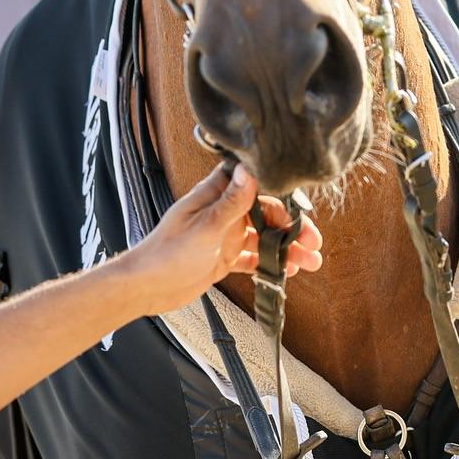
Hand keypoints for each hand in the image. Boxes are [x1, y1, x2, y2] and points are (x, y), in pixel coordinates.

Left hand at [120, 165, 324, 315]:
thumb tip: (251, 170)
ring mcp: (225, 235)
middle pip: (267, 213)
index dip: (282, 195)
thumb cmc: (166, 253)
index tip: (303, 209)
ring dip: (286, 249)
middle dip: (292, 228)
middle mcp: (223, 212)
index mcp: (216, 196)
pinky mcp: (223, 257)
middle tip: (313, 242)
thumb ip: (231, 202)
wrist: (144, 288)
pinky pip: (253, 257)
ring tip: (309, 262)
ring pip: (264, 237)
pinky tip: (286, 272)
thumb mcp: (204, 227)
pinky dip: (270, 264)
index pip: (256, 186)